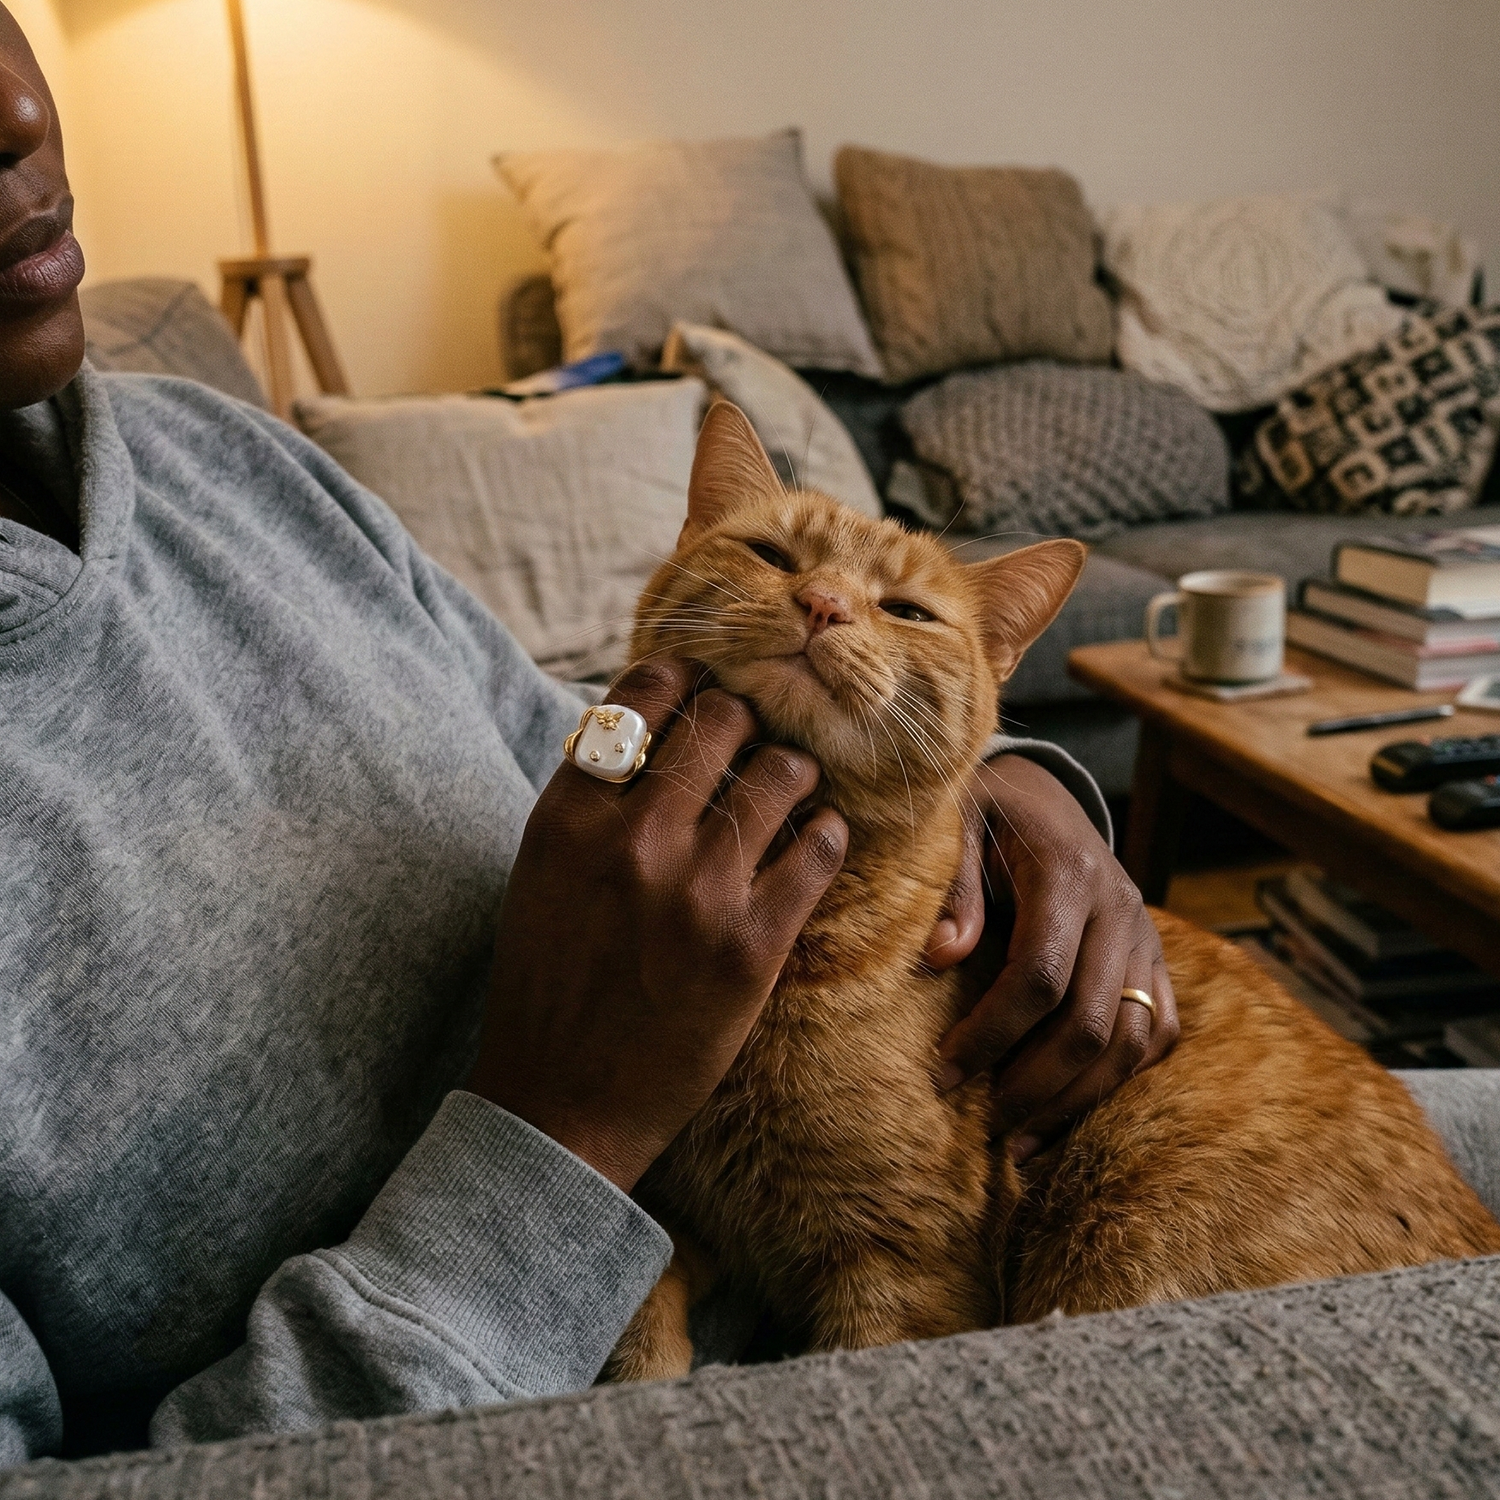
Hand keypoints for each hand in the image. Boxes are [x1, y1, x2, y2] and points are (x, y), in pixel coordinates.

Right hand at [468, 659, 848, 1191]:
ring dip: (793, 771)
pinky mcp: (753, 944)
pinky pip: (818, 850)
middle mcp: (633, 839)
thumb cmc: (549, 986)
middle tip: (753, 737)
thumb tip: (657, 727)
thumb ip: (593, 801)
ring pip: (780, 774)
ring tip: (792, 785)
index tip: (702, 684)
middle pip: (720, 720)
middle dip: (744, 720)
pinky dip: (826, 833)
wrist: (561, 1106)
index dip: (683, 677)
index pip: (641, 696)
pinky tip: (820, 837)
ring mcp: (698, 890)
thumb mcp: (542, 874)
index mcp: (568, 816)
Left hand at [928, 755, 1177, 1161]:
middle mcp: (1120, 911)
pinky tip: (1064, 1119)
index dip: (992, 1032)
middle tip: (980, 1125)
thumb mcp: (957, 824)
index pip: (1040, 974)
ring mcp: (1147, 940)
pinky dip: (1117, 1085)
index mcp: (1067, 874)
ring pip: (1133, 1042)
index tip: (943, 1072)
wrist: (1045, 797)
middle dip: (1033, 1085)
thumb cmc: (986, 814)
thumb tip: (939, 957)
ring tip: (1017, 1145)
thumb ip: (951, 884)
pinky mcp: (1158, 964)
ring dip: (1076, 1102)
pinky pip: (1157, 1037)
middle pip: (1092, 1021)